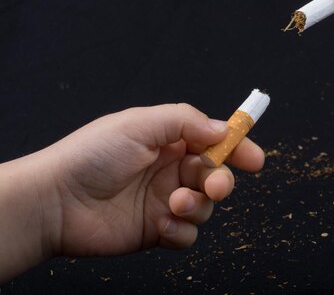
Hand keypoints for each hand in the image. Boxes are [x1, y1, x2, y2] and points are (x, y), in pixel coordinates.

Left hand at [0, 103, 263, 281]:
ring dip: (197, 206)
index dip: (237, 148)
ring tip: (172, 204)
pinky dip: (181, 231)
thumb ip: (188, 121)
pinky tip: (161, 225)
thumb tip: (223, 130)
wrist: (57, 201)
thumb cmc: (93, 155)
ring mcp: (164, 201)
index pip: (213, 142)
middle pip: (216, 175)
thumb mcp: (141, 124)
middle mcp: (170, 170)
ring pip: (205, 207)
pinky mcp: (157, 230)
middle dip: (221, 181)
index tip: (255, 159)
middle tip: (214, 186)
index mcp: (169, 141)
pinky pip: (187, 234)